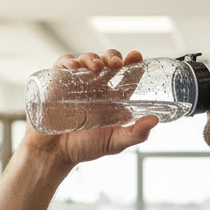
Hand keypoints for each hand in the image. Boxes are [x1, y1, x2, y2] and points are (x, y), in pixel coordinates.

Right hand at [23, 49, 158, 166]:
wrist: (55, 154)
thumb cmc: (84, 148)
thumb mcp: (114, 142)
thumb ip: (135, 134)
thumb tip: (155, 120)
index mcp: (112, 97)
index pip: (126, 75)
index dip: (132, 63)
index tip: (136, 56)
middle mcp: (96, 87)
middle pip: (107, 60)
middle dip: (112, 56)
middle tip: (116, 63)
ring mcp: (77, 83)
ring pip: (87, 59)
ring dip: (93, 57)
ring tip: (97, 67)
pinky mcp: (57, 82)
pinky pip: (64, 64)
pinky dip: (69, 61)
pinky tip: (75, 67)